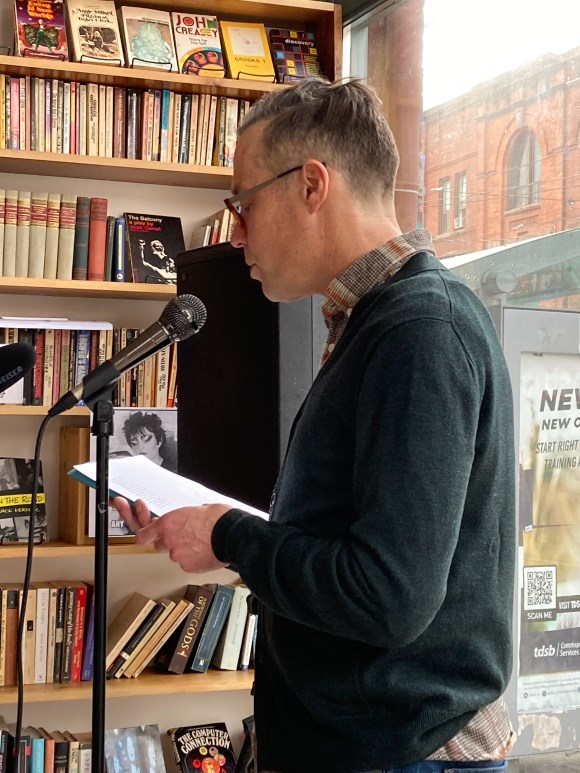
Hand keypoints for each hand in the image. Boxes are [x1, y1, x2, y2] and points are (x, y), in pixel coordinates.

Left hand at [111, 497, 230, 572]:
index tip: (143, 535)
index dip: (143, 535)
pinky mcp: (187, 567)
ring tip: (202, 543)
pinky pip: (187, 564)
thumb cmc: (219, 519)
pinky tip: (205, 552)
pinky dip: (193, 560)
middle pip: (160, 545)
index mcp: (168, 522)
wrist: (232, 534)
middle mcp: (169, 540)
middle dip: (169, 541)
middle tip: (184, 537)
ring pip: (176, 554)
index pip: (143, 534)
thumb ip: (187, 516)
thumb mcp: (199, 508)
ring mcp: (177, 555)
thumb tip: (192, 517)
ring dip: (185, 550)